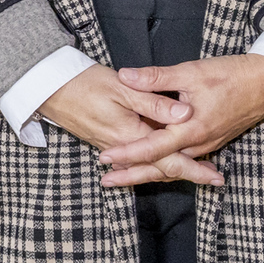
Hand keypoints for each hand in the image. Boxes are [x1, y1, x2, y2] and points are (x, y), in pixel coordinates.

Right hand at [35, 63, 216, 186]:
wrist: (47, 87)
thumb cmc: (83, 82)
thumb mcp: (122, 87)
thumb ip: (154, 101)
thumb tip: (185, 113)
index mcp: (130, 135)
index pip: (169, 158)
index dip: (195, 168)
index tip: (216, 176)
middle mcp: (122, 148)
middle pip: (160, 167)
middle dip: (189, 173)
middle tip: (215, 180)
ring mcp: (112, 146)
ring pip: (147, 165)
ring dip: (171, 170)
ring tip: (196, 172)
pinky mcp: (106, 141)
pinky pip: (134, 159)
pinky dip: (151, 163)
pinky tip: (160, 162)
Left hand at [97, 54, 263, 186]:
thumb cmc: (232, 75)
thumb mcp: (190, 72)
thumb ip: (155, 78)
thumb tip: (124, 76)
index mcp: (191, 129)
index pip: (152, 148)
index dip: (127, 155)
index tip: (104, 160)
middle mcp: (200, 143)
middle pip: (162, 166)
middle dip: (133, 175)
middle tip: (106, 182)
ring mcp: (208, 144)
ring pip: (174, 165)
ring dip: (149, 171)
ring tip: (123, 175)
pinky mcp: (213, 140)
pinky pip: (186, 159)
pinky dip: (167, 163)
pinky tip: (155, 164)